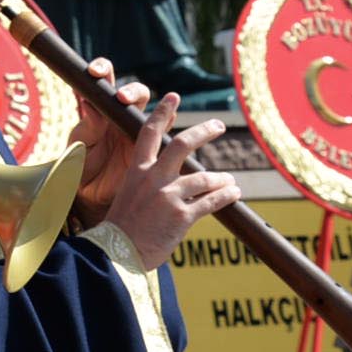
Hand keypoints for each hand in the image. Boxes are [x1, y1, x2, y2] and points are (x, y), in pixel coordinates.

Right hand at [69, 65, 238, 268]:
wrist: (116, 255)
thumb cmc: (121, 231)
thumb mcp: (128, 198)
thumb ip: (148, 186)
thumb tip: (171, 181)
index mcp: (136, 172)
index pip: (148, 133)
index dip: (162, 112)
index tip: (173, 96)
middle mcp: (153, 179)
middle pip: (182, 145)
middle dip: (203, 131)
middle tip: (219, 125)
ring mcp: (168, 196)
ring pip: (204, 178)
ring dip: (221, 177)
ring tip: (230, 180)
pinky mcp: (181, 216)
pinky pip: (211, 201)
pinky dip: (226, 195)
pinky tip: (234, 193)